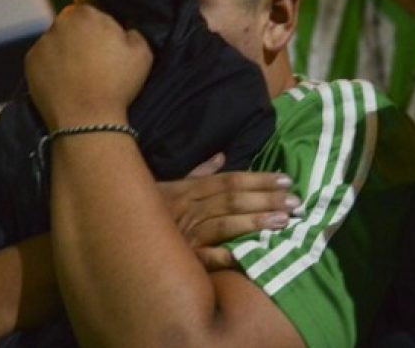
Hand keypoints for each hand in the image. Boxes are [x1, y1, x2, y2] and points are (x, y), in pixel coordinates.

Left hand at [25, 2, 151, 129]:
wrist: (87, 120)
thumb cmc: (117, 84)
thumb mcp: (142, 51)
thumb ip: (133, 29)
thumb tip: (123, 27)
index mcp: (87, 13)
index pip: (91, 9)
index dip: (99, 26)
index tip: (105, 44)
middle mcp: (60, 22)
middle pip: (71, 23)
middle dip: (80, 35)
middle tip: (93, 61)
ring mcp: (42, 42)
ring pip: (56, 41)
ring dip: (64, 50)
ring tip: (77, 76)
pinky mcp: (30, 62)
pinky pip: (43, 58)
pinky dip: (51, 66)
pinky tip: (64, 82)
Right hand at [158, 154, 298, 270]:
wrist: (119, 229)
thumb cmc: (149, 208)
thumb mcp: (170, 187)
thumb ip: (198, 174)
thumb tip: (222, 157)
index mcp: (188, 190)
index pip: (229, 182)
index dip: (258, 180)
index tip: (285, 180)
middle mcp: (188, 208)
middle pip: (231, 200)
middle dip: (265, 199)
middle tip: (295, 201)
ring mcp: (185, 234)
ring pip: (223, 224)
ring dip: (254, 222)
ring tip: (283, 221)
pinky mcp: (181, 258)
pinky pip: (204, 258)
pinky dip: (224, 256)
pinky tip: (246, 255)